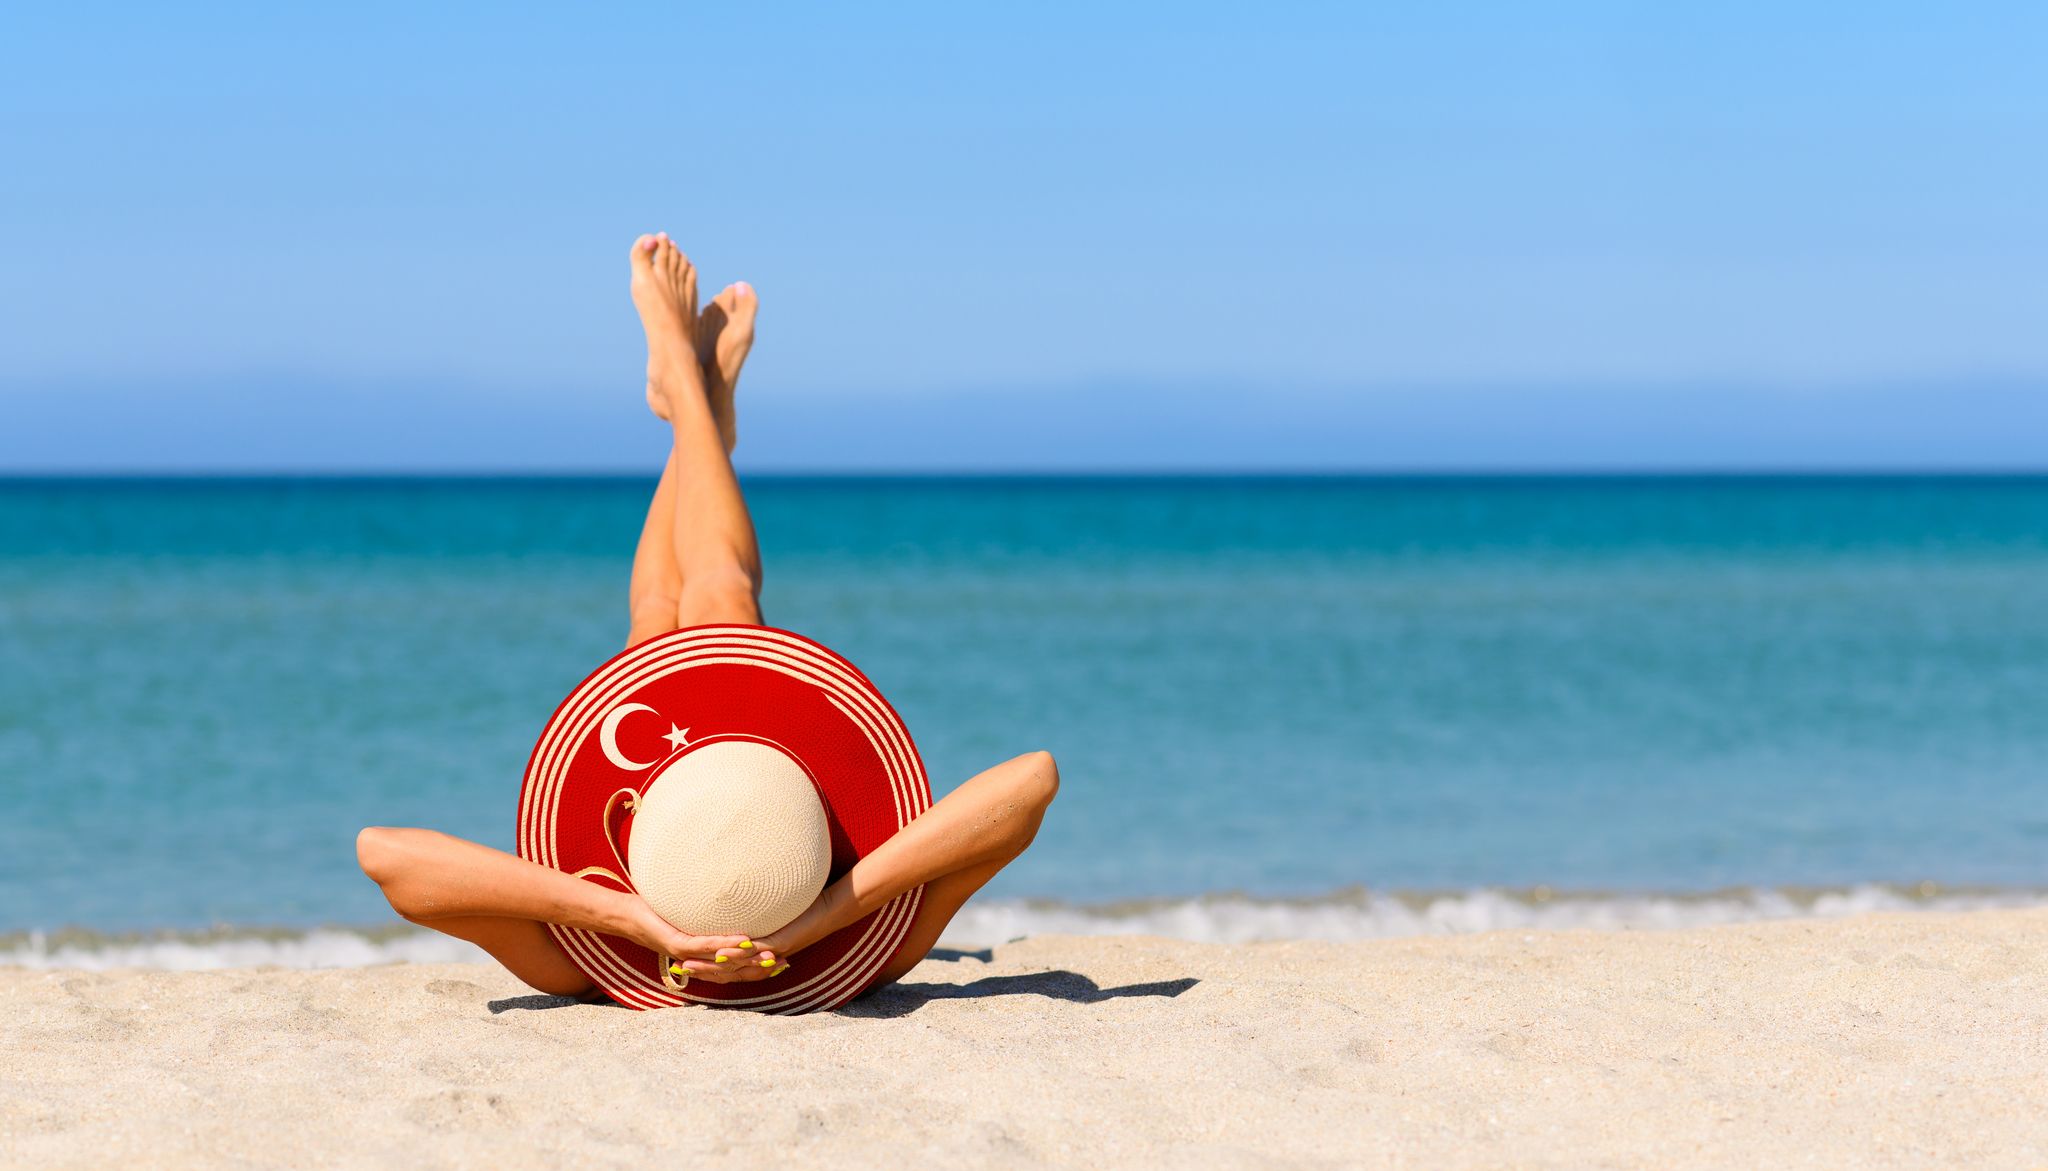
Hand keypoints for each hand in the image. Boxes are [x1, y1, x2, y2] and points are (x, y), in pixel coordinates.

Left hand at [620, 895, 789, 982]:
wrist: (625, 916)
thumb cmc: (658, 913)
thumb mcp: (691, 917)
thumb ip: (710, 920)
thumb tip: (733, 907)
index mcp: (702, 959)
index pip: (736, 970)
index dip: (760, 968)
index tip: (785, 960)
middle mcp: (696, 962)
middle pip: (734, 973)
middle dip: (760, 968)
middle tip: (784, 961)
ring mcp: (686, 955)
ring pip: (722, 963)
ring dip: (747, 959)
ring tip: (770, 954)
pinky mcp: (676, 943)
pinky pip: (704, 946)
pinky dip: (724, 944)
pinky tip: (741, 940)